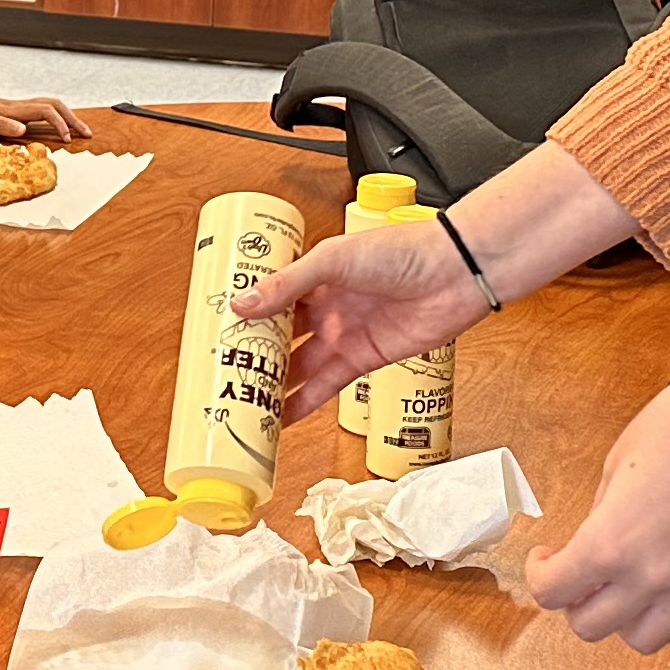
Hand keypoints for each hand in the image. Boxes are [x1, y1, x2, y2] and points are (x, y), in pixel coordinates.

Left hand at [0, 93, 82, 143]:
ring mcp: (25, 108)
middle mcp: (24, 106)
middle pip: (56, 105)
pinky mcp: (23, 113)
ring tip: (82, 131)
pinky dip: (60, 118)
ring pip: (54, 106)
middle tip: (87, 134)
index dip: (59, 123)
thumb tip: (23, 129)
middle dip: (74, 119)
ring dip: (70, 117)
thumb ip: (2, 125)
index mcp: (18, 109)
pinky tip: (64, 128)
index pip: (47, 111)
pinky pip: (47, 112)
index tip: (66, 139)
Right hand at [239, 214, 483, 420]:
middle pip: (281, 336)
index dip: (246, 315)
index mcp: (315, 276)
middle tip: (223, 372)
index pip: (270, 298)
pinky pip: (326, 386)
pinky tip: (282, 417)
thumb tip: (243, 305)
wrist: (453, 274)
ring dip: (274, 383)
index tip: (216, 330)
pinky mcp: (363, 360)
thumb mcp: (334, 260)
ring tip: (244, 401)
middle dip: (254, 353)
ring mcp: (344, 334)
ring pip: (300, 365)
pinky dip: (304, 403)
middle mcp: (326, 306)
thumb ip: (288, 285)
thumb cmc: (402, 251)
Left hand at [526, 356, 669, 652]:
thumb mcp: (621, 457)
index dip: (539, 575)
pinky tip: (659, 587)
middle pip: (589, 627)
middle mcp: (651, 577)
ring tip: (618, 588)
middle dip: (573, 601)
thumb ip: (601, 509)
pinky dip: (665, 616)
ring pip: (641, 640)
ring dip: (620, 619)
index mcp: (612, 543)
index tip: (545, 559)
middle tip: (576, 573)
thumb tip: (592, 534)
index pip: (552, 593)